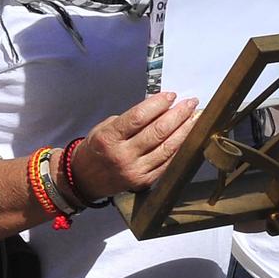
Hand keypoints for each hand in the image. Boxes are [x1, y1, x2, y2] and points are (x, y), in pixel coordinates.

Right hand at [67, 92, 199, 199]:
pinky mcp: (143, 182)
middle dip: (178, 115)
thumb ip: (129, 120)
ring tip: (194, 117)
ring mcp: (134, 170)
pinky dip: (178, 148)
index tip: (171, 95)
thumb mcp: (104, 128)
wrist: (84, 180)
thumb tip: (159, 109)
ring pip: (167, 148)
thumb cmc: (96, 149)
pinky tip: (186, 137)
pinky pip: (167, 163)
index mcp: (109, 138)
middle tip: (190, 103)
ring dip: (184, 130)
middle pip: (157, 131)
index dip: (158, 104)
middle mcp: (122, 155)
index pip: (138, 117)